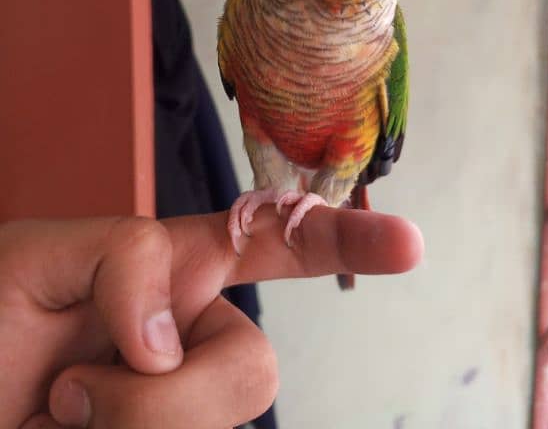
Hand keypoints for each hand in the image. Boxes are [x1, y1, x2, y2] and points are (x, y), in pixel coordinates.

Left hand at [0, 207, 422, 428]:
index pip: (274, 245)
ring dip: (126, 424)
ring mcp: (178, 408)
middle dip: (165, 398)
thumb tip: (169, 336)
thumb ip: (123, 255)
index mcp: (172, 273)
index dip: (343, 238)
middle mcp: (188, 340)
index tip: (410, 243)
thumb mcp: (35, 255)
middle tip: (71, 394)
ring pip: (219, 424)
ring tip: (56, 414)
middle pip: (254, 370)